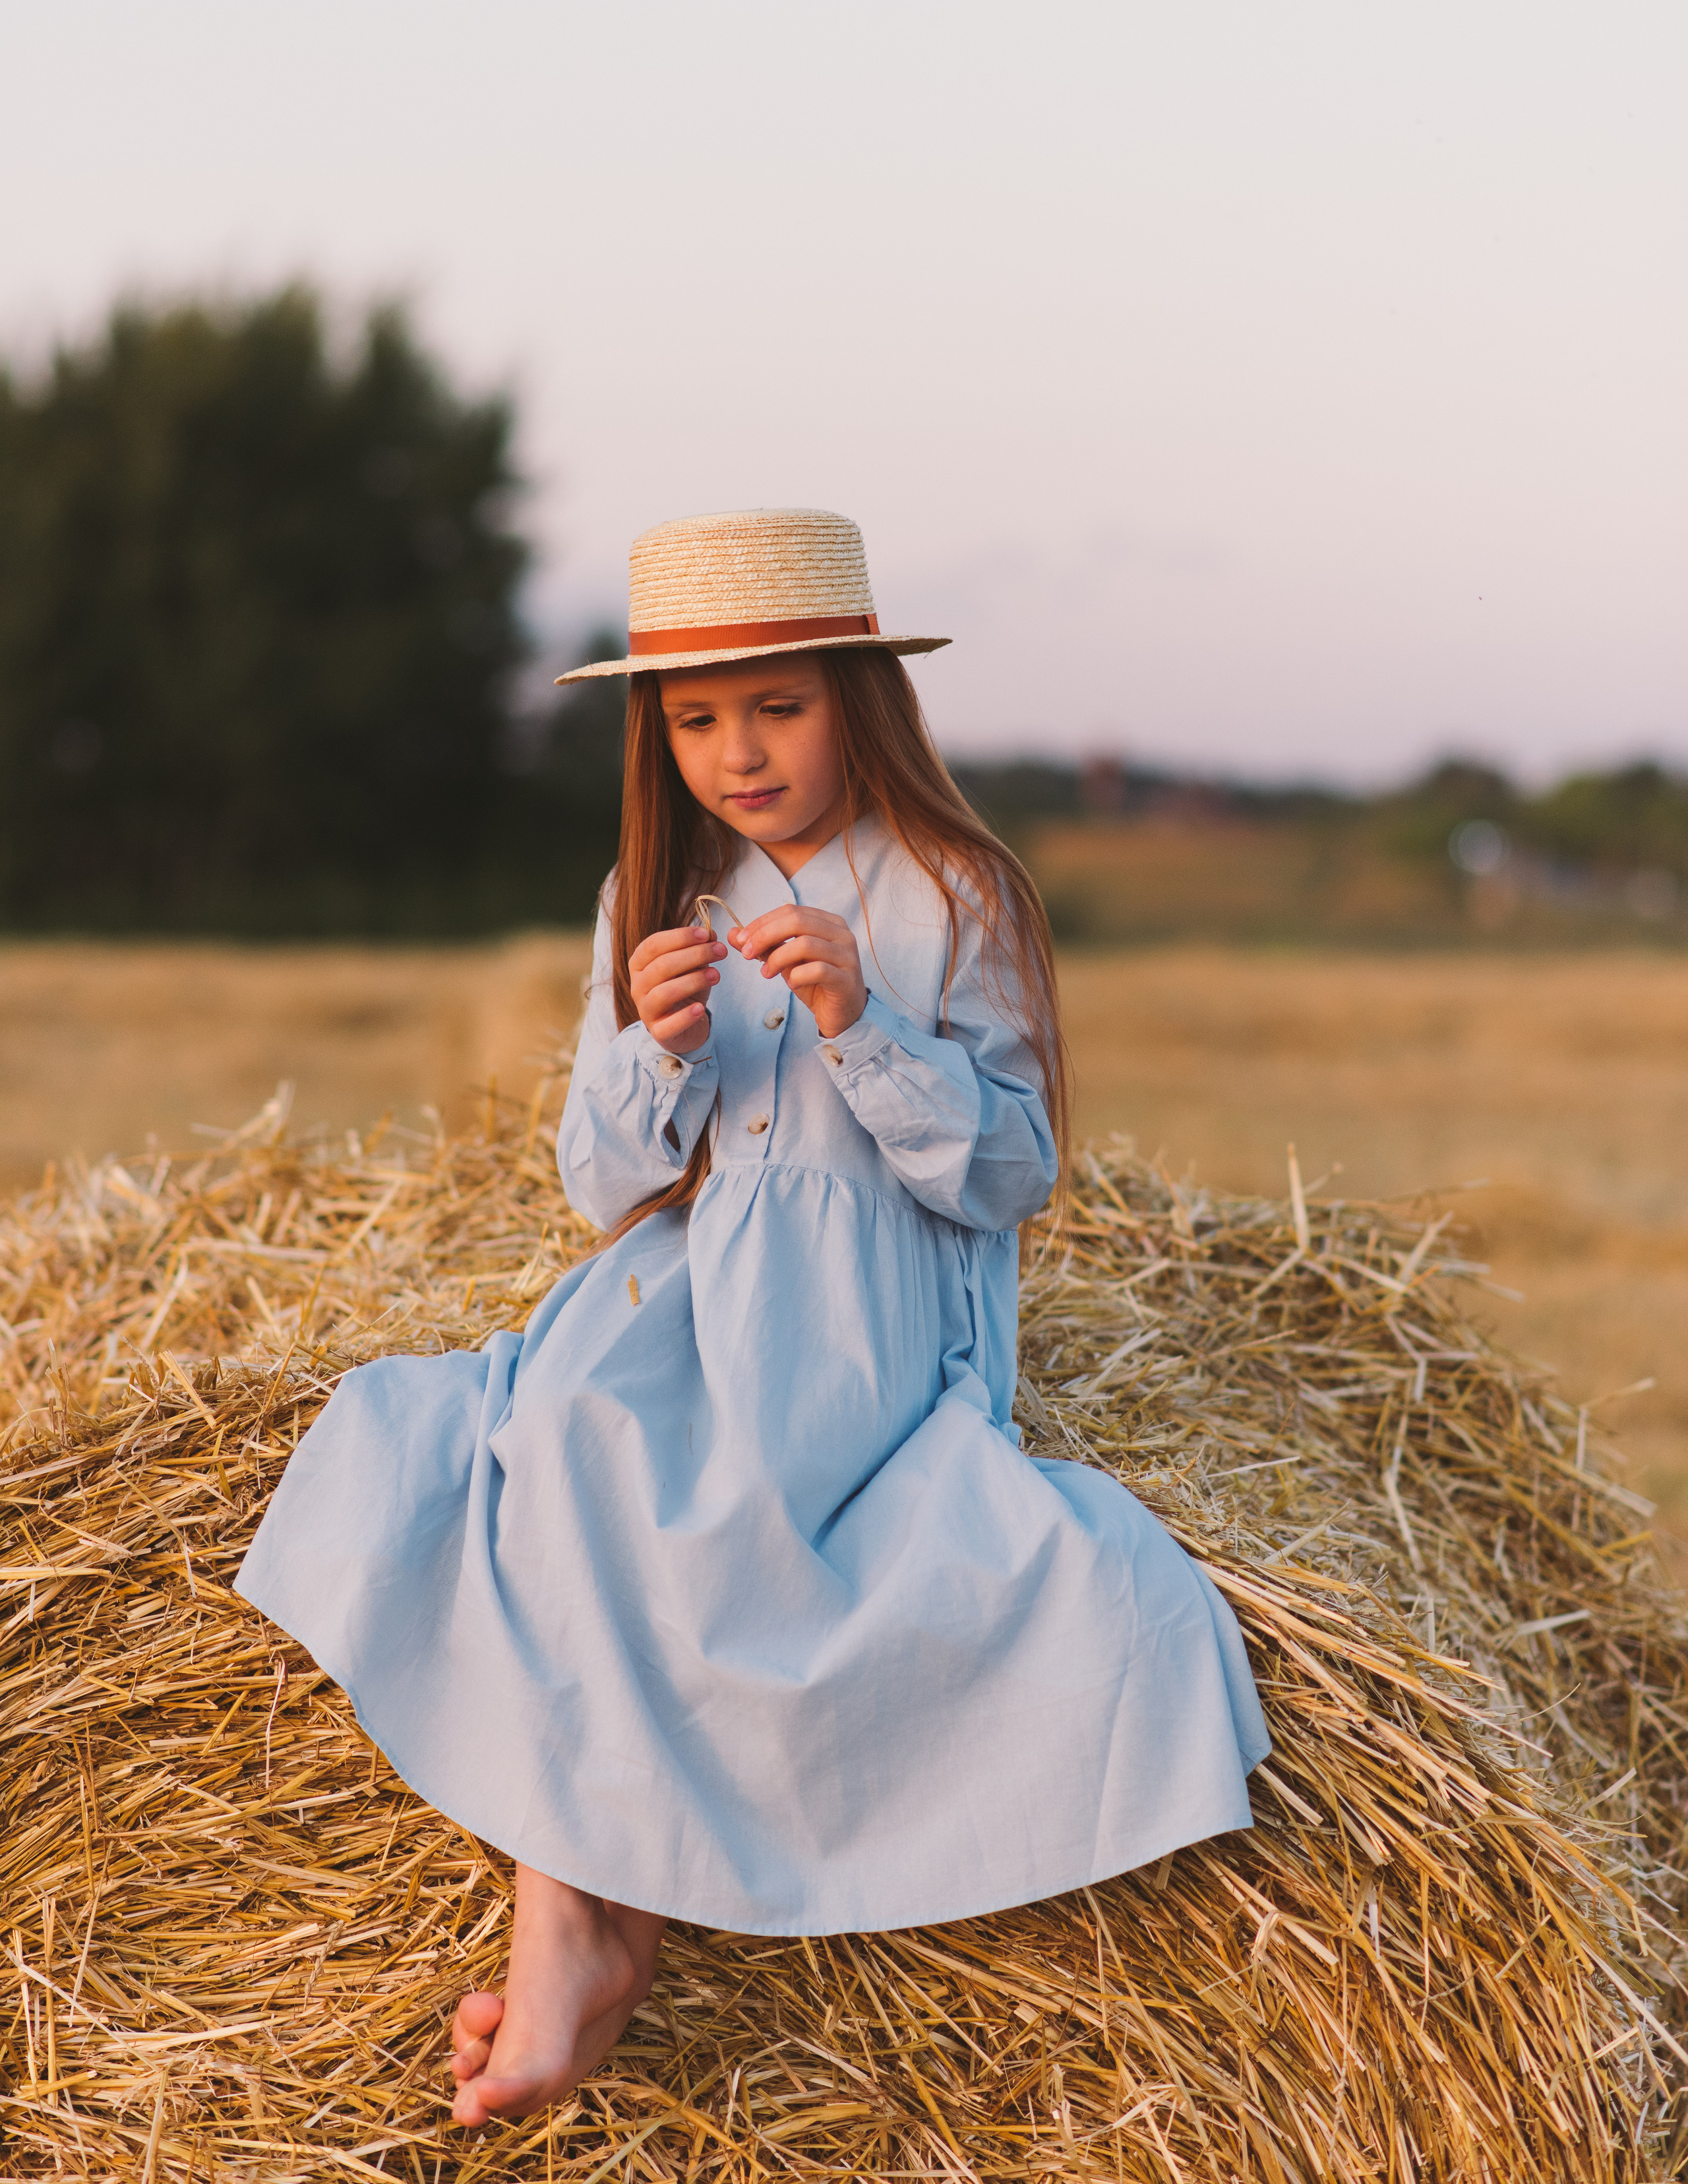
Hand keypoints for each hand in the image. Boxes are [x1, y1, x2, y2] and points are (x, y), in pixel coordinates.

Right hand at [629, 924, 725, 1053]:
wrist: (684, 1025)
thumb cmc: (685, 988)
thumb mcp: (692, 966)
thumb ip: (698, 949)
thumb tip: (711, 934)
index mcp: (640, 963)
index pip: (654, 944)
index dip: (680, 937)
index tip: (707, 934)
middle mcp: (637, 985)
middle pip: (662, 966)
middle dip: (694, 955)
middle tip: (721, 951)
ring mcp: (645, 1010)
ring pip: (664, 993)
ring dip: (693, 981)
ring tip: (717, 975)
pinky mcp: (658, 1032)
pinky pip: (669, 1025)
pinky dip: (685, 1017)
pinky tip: (700, 1008)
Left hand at [731, 906, 866, 1039]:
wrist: (842, 1014)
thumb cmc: (815, 984)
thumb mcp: (786, 962)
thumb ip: (764, 946)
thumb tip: (733, 934)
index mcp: (828, 922)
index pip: (791, 910)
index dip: (762, 922)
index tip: (741, 940)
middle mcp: (841, 934)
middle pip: (797, 921)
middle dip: (765, 935)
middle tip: (746, 954)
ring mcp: (847, 955)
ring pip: (805, 944)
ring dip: (778, 958)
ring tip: (766, 973)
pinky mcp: (846, 979)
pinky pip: (817, 970)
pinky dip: (797, 976)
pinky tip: (791, 984)